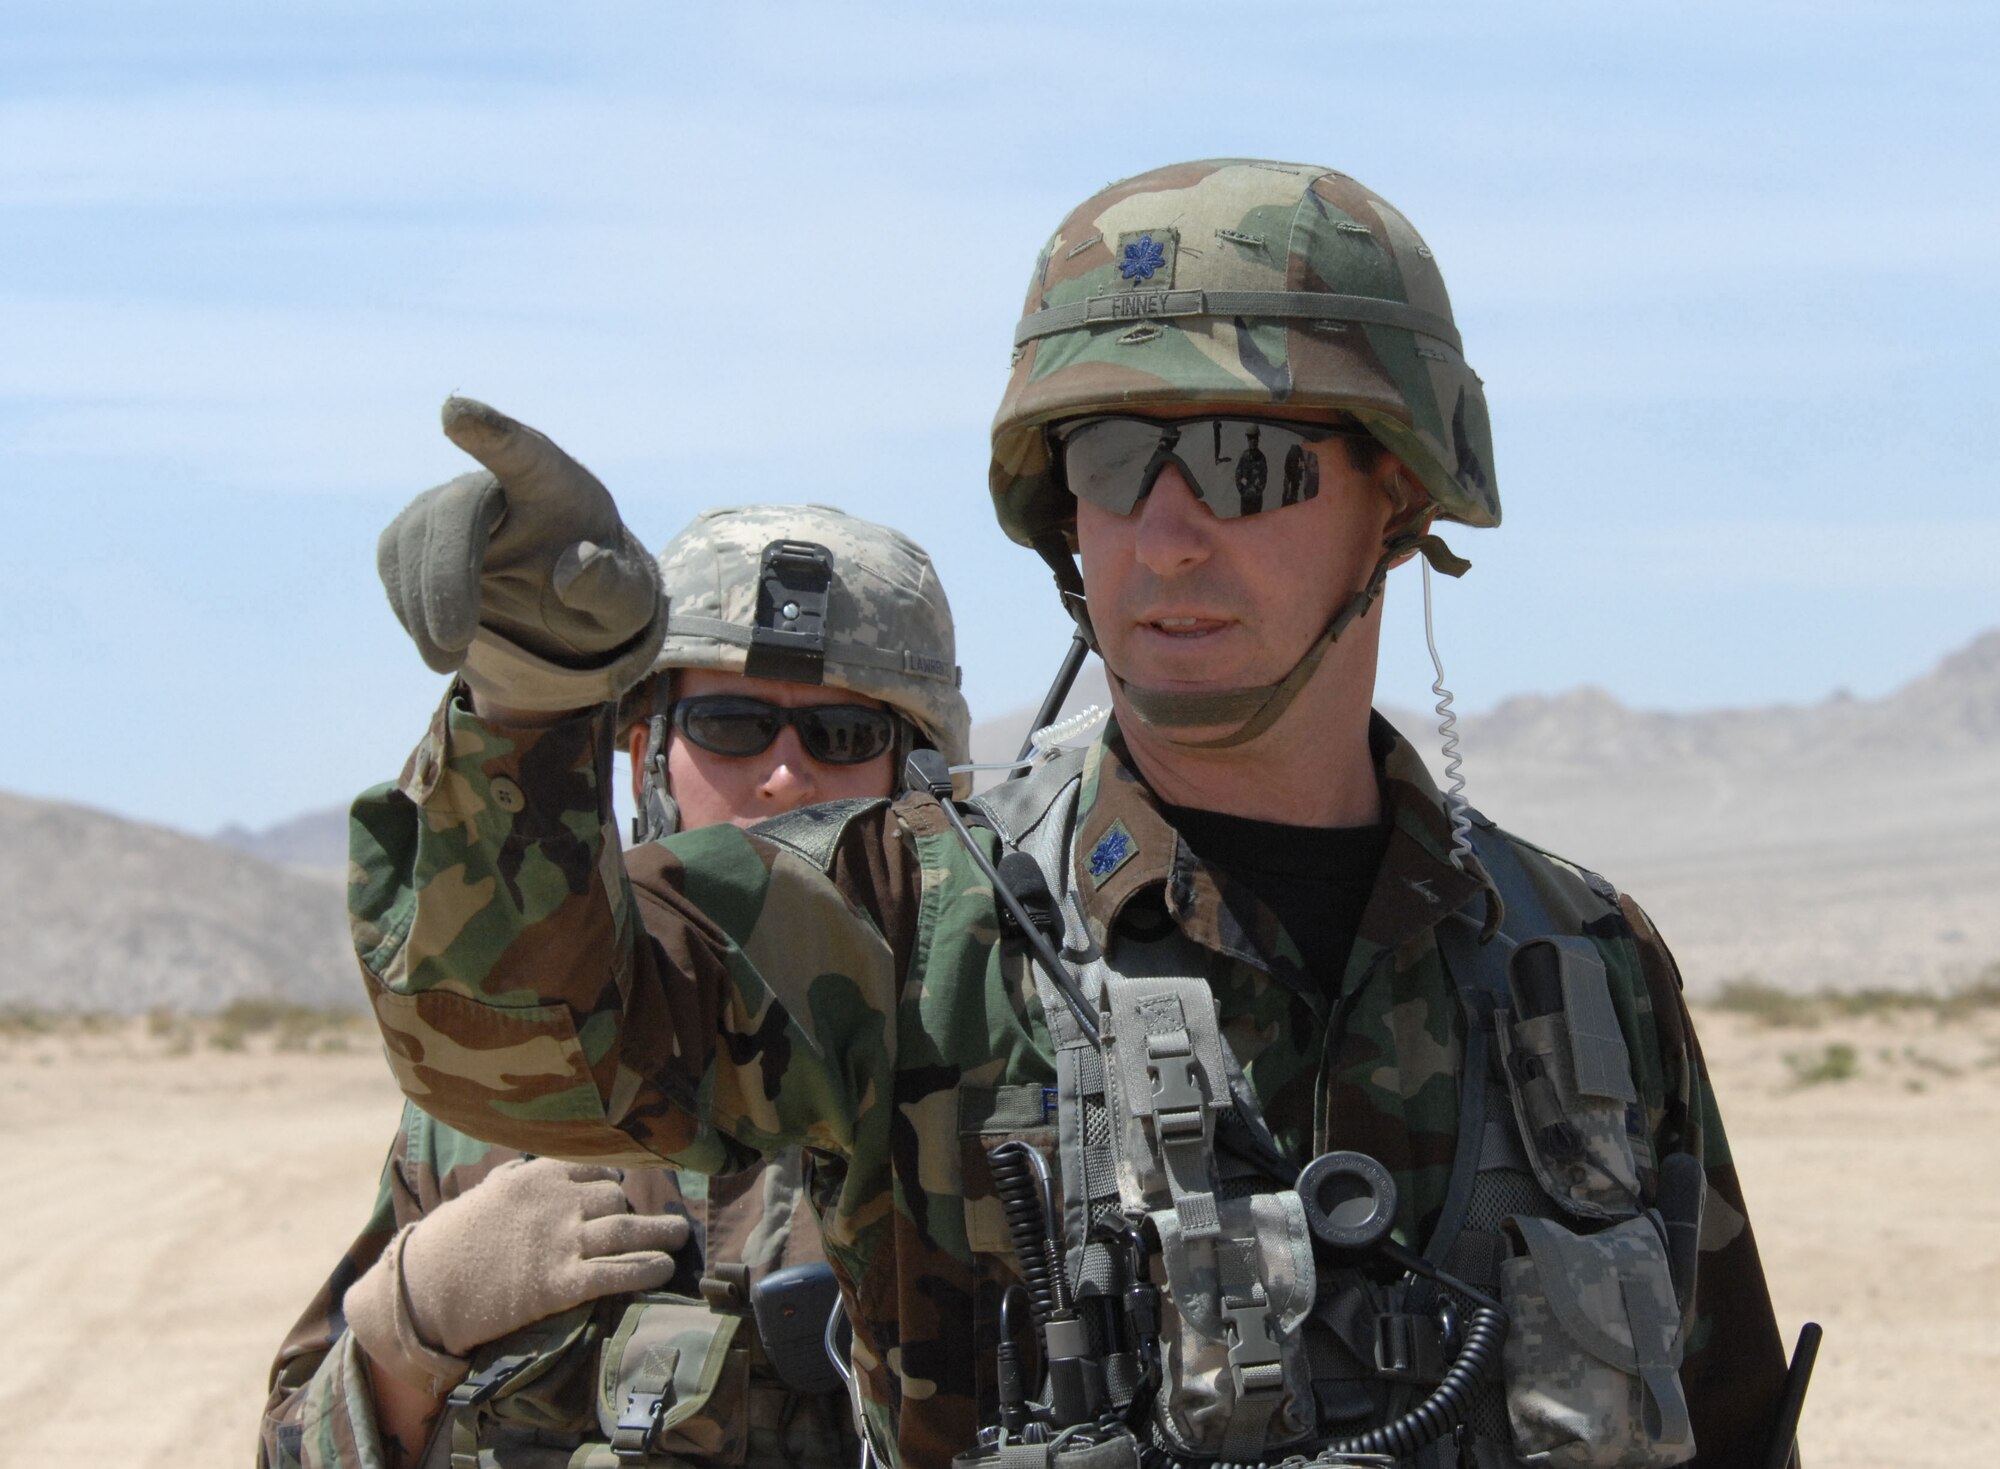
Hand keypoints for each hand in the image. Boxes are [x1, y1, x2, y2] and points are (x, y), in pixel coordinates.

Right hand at [344, 1157, 687, 1390]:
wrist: (422, 1290)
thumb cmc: (448, 1242)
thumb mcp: (484, 1194)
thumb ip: (516, 1176)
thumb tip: (532, 1164)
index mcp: (536, 1176)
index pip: (595, 1169)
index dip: (613, 1183)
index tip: (623, 1196)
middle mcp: (553, 1203)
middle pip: (615, 1201)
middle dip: (634, 1214)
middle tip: (652, 1225)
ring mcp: (558, 1242)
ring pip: (626, 1231)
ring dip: (660, 1234)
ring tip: (680, 1238)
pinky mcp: (558, 1284)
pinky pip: (615, 1272)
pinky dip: (646, 1269)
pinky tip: (664, 1269)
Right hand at [377, 397, 665, 710]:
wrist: (564, 599)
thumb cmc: (601, 586)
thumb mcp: (625, 599)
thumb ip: (610, 586)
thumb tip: (576, 568)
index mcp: (553, 481)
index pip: (520, 449)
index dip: (490, 431)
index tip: (456, 414)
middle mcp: (493, 481)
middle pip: (454, 512)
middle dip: (447, 578)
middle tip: (453, 644)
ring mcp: (447, 504)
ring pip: (413, 542)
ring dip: (422, 606)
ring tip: (445, 659)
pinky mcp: (415, 534)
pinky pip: (395, 564)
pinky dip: (409, 607)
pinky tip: (435, 638)